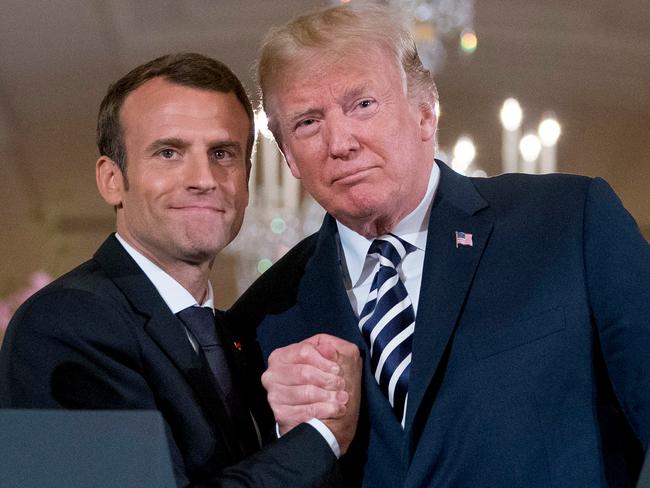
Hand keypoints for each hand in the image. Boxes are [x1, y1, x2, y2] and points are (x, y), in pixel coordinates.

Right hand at [262, 334, 360, 453]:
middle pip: (304, 372)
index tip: (337, 369)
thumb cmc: (325, 386)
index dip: (324, 360)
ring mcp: (274, 395)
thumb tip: (328, 349)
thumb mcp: (334, 361)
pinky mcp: (280, 414)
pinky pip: (306, 411)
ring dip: (329, 396)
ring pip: (306, 392)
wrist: (321, 421)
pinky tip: (336, 409)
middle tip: (341, 384)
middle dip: (327, 379)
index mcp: (282, 356)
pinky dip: (325, 410)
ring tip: (341, 397)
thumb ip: (332, 349)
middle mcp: (273, 374)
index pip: (304, 351)